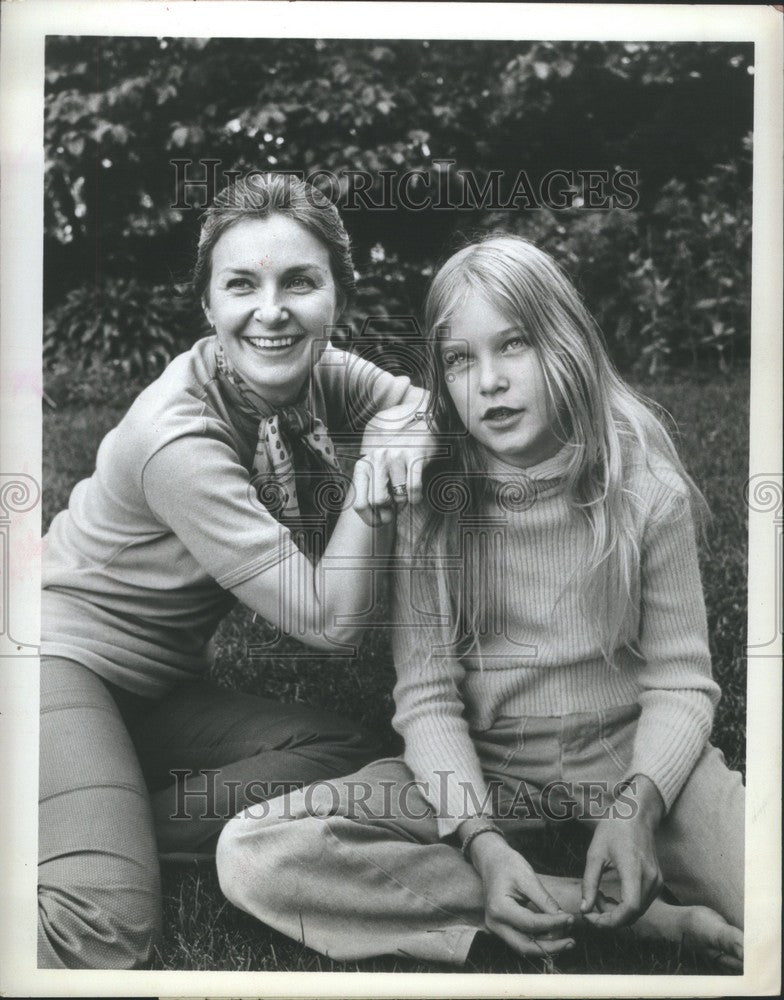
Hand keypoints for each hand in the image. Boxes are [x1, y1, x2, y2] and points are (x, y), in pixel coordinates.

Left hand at [353, 404, 437, 526]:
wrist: (423, 425)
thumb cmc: (399, 454)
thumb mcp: (379, 468)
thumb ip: (372, 489)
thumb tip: (378, 518)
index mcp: (363, 464)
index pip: (359, 503)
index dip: (371, 518)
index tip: (381, 521)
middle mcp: (376, 458)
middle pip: (378, 502)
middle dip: (390, 510)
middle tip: (396, 506)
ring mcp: (395, 456)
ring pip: (398, 497)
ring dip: (405, 500)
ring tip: (406, 489)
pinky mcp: (414, 456)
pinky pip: (414, 489)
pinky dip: (416, 497)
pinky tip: (416, 492)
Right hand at [470, 832, 575, 956]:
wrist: (491, 860)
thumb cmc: (508, 864)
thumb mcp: (527, 877)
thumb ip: (544, 900)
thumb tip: (563, 919)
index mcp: (499, 909)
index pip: (532, 924)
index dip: (554, 924)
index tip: (571, 918)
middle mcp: (494, 924)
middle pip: (526, 946)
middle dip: (551, 947)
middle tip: (571, 942)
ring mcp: (496, 928)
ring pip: (524, 947)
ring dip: (546, 947)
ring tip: (567, 940)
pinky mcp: (502, 928)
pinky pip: (522, 940)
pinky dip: (539, 941)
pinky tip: (554, 935)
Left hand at [581, 774, 664, 927]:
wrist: (636, 813)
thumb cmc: (613, 829)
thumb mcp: (595, 854)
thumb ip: (589, 884)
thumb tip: (585, 910)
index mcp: (634, 869)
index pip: (629, 909)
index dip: (610, 920)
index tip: (591, 918)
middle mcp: (651, 878)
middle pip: (633, 914)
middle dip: (610, 918)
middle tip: (590, 908)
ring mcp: (657, 880)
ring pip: (638, 912)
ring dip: (617, 913)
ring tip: (599, 898)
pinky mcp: (657, 881)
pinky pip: (642, 903)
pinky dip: (626, 907)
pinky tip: (611, 896)